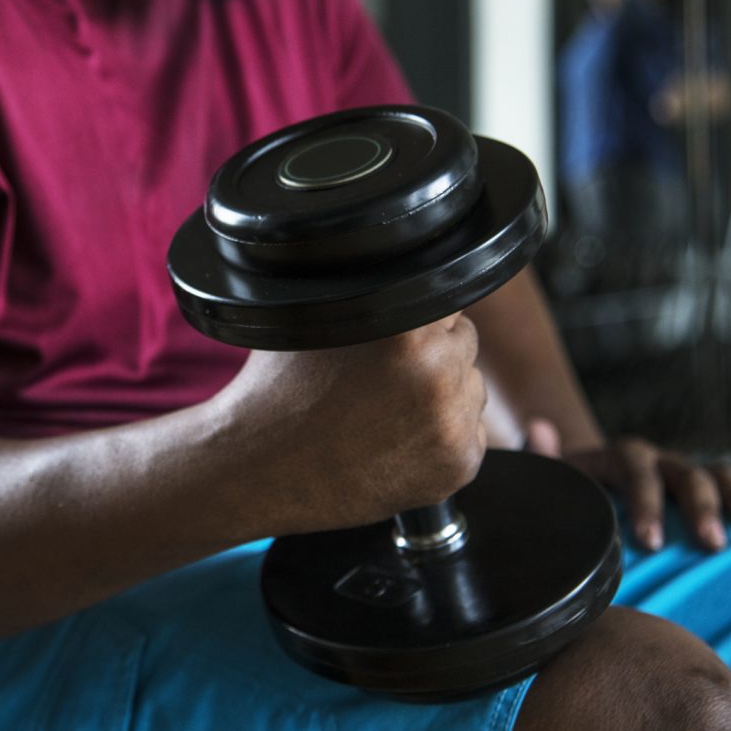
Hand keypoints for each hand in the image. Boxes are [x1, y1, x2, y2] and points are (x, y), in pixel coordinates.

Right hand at [224, 313, 487, 535]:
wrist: (260, 470)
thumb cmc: (278, 391)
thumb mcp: (311, 317)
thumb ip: (363, 290)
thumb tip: (388, 260)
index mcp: (406, 328)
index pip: (444, 297)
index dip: (416, 315)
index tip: (391, 335)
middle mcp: (437, 371)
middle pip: (463, 341)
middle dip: (432, 353)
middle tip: (381, 377)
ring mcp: (451, 422)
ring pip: (470, 388)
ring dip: (442, 395)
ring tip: (383, 412)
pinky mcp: (458, 464)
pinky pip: (468, 434)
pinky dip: (441, 439)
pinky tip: (394, 442)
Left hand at [525, 419, 730, 551]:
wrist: (597, 497)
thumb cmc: (576, 497)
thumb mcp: (560, 481)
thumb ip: (545, 461)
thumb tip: (539, 427)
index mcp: (620, 458)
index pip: (635, 467)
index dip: (646, 499)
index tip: (649, 540)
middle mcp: (659, 462)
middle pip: (683, 473)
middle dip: (698, 505)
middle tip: (707, 543)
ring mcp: (687, 476)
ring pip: (717, 477)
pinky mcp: (710, 495)